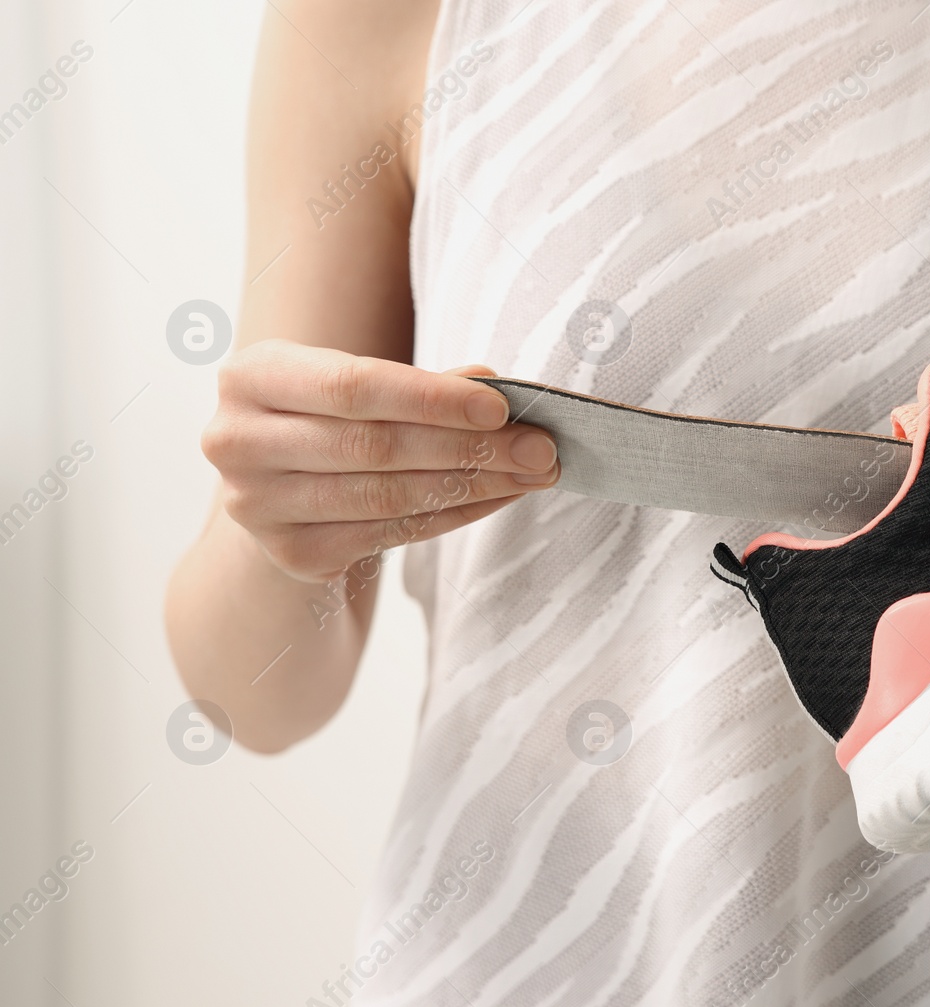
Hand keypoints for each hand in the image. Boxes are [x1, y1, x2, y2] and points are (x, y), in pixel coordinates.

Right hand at [202, 340, 558, 582]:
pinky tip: (498, 498)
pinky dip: (454, 516)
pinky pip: (392, 534)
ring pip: (387, 497)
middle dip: (470, 447)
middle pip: (374, 447)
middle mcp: (238, 442)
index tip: (502, 407)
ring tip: (533, 474)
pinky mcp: (292, 555)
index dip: (432, 398)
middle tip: (540, 448)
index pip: (353, 387)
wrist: (278, 486)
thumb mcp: (356, 385)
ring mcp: (258, 507)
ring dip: (474, 485)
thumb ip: (421, 385)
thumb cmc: (332, 418)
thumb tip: (497, 387)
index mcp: (251, 377)